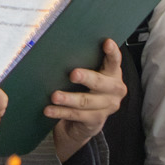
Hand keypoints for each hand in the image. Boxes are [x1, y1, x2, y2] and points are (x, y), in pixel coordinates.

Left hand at [47, 39, 125, 159]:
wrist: (84, 122)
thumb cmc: (84, 90)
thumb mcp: (86, 76)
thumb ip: (82, 64)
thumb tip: (60, 51)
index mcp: (113, 73)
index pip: (114, 60)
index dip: (112, 52)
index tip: (106, 42)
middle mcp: (115, 89)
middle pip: (99, 82)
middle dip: (86, 77)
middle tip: (73, 74)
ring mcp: (107, 106)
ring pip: (85, 101)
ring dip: (68, 98)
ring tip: (54, 96)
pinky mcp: (96, 120)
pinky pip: (77, 115)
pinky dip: (61, 112)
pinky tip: (49, 110)